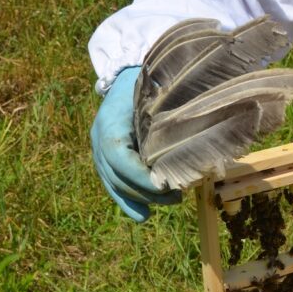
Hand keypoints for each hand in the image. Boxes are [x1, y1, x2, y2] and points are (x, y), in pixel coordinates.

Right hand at [90, 66, 180, 221]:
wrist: (126, 75)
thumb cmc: (146, 83)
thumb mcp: (155, 95)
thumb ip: (166, 116)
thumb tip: (194, 135)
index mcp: (109, 123)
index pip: (118, 157)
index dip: (138, 176)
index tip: (164, 186)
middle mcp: (99, 139)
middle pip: (117, 176)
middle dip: (146, 192)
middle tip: (178, 197)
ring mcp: (98, 149)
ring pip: (114, 184)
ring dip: (141, 199)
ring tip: (172, 202)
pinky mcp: (105, 157)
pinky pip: (113, 183)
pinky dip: (127, 201)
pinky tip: (142, 216)